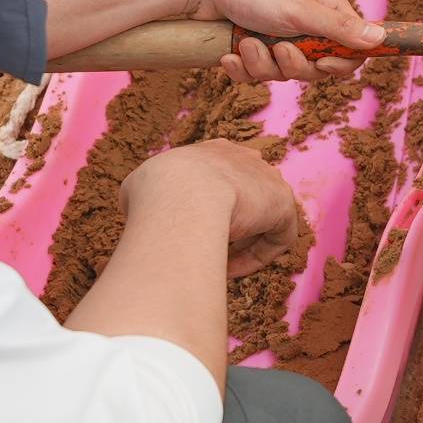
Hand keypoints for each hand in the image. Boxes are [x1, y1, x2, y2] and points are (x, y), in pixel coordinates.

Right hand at [128, 138, 302, 279]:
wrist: (181, 194)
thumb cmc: (155, 189)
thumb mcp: (139, 186)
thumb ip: (149, 196)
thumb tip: (141, 211)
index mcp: (213, 152)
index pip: (221, 175)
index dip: (210, 203)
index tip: (195, 226)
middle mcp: (245, 160)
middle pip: (246, 194)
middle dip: (230, 222)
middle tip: (208, 245)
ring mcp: (267, 180)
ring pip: (263, 217)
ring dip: (243, 242)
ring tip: (217, 262)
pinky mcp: (283, 205)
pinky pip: (276, 237)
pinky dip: (255, 257)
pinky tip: (231, 269)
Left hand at [179, 0, 386, 83]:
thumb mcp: (301, 11)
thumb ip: (340, 28)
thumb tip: (381, 38)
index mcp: (326, 11)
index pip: (351, 50)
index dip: (340, 63)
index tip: (323, 64)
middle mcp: (305, 26)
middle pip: (317, 69)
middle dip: (293, 65)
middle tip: (278, 47)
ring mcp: (277, 40)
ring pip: (283, 75)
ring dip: (262, 64)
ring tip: (246, 43)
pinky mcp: (252, 51)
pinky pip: (255, 76)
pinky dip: (241, 69)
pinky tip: (229, 54)